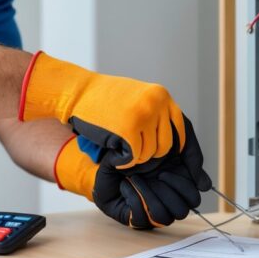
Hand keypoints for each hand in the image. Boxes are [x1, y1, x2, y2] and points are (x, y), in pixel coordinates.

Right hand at [20, 51, 184, 168]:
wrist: (76, 92)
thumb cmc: (102, 99)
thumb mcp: (137, 98)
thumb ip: (155, 114)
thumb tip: (173, 145)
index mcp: (161, 95)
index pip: (182, 129)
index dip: (181, 150)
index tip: (182, 165)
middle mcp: (157, 102)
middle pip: (166, 146)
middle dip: (150, 155)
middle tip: (133, 152)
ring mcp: (144, 115)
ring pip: (149, 154)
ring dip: (134, 157)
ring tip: (118, 147)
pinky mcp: (129, 129)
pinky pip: (134, 157)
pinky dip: (123, 161)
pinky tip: (113, 155)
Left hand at [93, 117, 211, 228]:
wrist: (109, 143)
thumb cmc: (142, 139)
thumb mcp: (175, 136)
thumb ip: (194, 156)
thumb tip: (205, 186)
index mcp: (178, 182)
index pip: (193, 197)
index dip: (183, 186)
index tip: (165, 171)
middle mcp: (165, 197)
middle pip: (182, 210)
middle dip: (167, 191)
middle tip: (154, 174)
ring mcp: (149, 206)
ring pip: (164, 217)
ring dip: (150, 195)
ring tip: (136, 178)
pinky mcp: (131, 214)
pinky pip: (141, 218)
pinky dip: (134, 198)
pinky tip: (126, 184)